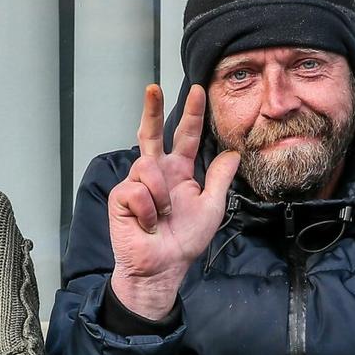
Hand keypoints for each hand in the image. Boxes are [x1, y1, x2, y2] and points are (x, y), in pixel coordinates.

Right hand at [108, 84, 241, 318]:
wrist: (163, 267)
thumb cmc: (183, 241)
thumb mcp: (212, 207)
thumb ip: (219, 179)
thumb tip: (233, 154)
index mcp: (178, 172)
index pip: (184, 137)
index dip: (191, 114)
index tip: (198, 91)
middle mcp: (156, 173)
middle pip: (151, 133)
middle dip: (151, 109)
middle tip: (153, 87)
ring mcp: (136, 184)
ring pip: (147, 166)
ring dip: (160, 195)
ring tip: (161, 216)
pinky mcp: (121, 197)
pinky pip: (136, 190)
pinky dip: (147, 210)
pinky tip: (147, 223)